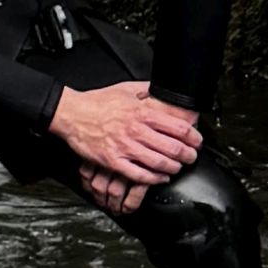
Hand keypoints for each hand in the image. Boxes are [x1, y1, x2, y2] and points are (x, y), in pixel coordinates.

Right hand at [53, 79, 197, 198]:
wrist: (71, 113)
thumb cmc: (96, 102)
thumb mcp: (124, 89)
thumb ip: (146, 89)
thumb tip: (162, 88)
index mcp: (141, 112)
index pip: (178, 128)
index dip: (194, 137)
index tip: (196, 141)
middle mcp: (135, 130)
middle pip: (173, 148)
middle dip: (188, 156)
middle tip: (191, 157)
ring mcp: (124, 147)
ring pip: (159, 163)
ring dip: (174, 168)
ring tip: (177, 167)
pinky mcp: (113, 161)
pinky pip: (140, 175)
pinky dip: (154, 179)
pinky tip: (160, 177)